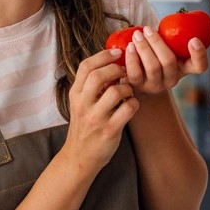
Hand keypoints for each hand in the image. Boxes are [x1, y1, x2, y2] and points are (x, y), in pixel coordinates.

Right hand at [64, 50, 138, 172]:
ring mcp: (95, 118)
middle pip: (99, 76)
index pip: (86, 66)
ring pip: (115, 91)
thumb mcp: (81, 103)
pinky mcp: (109, 131)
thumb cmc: (85, 125)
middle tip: (124, 72)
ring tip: (128, 92)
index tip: (117, 52)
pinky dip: (134, 103)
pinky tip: (131, 106)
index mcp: (75, 94)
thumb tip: (112, 62)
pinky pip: (128, 109)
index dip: (103, 55)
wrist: (80, 156)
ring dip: (127, 88)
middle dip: (116, 69)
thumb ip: (91, 85)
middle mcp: (83, 105)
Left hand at [121, 25, 207, 95]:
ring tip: (137, 35)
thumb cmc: (158, 53)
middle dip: (157, 43)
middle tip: (148, 29)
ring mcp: (155, 85)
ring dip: (144, 48)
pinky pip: (135, 73)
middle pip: (169, 62)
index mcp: (185, 68)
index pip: (200, 66)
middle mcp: (172, 79)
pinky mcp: (138, 87)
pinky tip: (129, 46)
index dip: (199, 54)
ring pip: (152, 67)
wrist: (138, 73)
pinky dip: (131, 58)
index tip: (193, 39)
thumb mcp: (172, 45)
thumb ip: (185, 33)